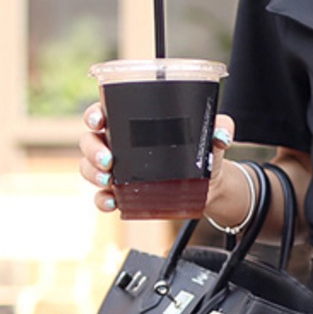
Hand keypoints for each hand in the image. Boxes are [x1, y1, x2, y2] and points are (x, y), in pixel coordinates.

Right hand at [77, 103, 237, 214]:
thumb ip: (220, 126)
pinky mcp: (123, 192)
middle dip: (92, 149)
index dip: (94, 114)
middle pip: (90, 140)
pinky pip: (102, 196)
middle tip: (108, 159)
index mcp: (132, 122)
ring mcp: (118, 169)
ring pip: (89, 167)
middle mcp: (119, 143)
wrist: (210, 185)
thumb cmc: (203, 151)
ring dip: (92, 173)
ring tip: (108, 179)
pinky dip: (102, 199)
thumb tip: (222, 133)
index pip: (104, 112)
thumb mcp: (211, 135)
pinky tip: (111, 201)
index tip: (98, 119)